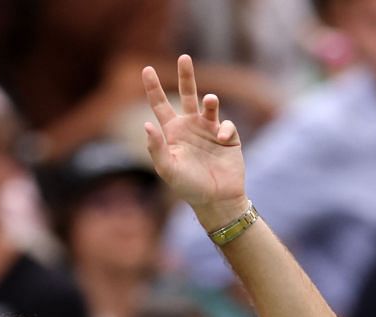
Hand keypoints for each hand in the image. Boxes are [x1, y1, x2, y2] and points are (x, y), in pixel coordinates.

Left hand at [142, 55, 245, 227]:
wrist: (217, 200)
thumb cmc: (188, 187)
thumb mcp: (167, 169)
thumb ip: (156, 148)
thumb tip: (146, 124)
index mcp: (173, 132)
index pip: (160, 105)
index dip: (153, 88)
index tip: (146, 69)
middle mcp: (191, 127)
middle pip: (187, 95)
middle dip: (186, 76)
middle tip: (184, 57)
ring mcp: (210, 130)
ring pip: (210, 105)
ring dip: (209, 100)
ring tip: (209, 100)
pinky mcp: (229, 137)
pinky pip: (226, 125)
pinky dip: (224, 129)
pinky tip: (221, 140)